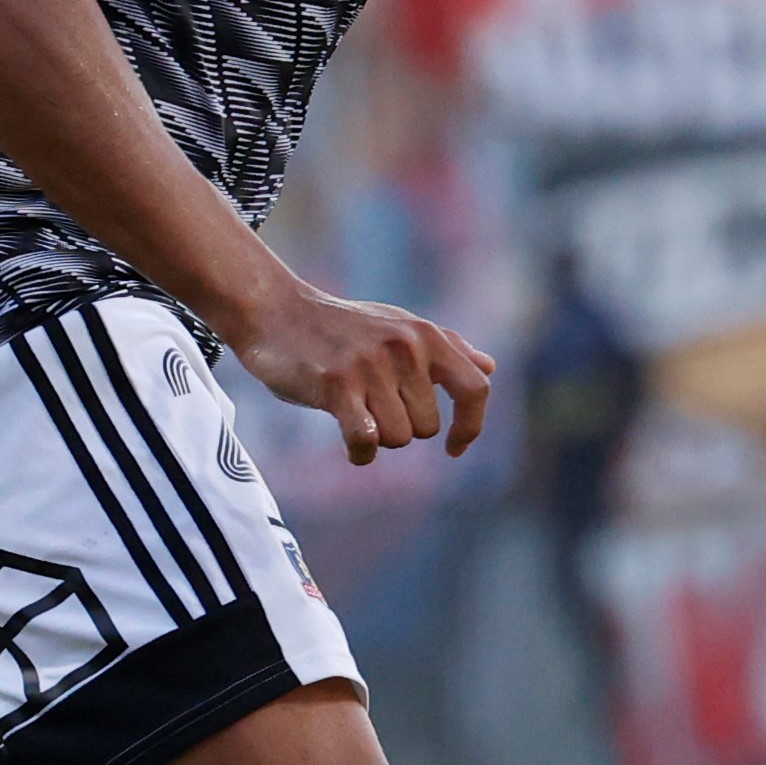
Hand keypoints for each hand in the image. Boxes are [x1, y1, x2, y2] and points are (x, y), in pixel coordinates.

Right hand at [230, 285, 494, 465]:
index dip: (471, 426)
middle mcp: (405, 347)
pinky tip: (354, 446)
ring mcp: (371, 366)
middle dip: (402, 428)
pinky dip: (361, 453)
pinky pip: (367, 442)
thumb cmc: (339, 327)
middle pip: (426, 426)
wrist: (276, 311)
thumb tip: (490, 366)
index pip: (476, 389)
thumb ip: (446, 347)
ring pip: (398, 438)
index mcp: (426, 335)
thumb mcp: (398, 326)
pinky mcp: (337, 385)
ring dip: (378, 438)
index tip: (455, 447)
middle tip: (372, 407)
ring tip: (356, 412)